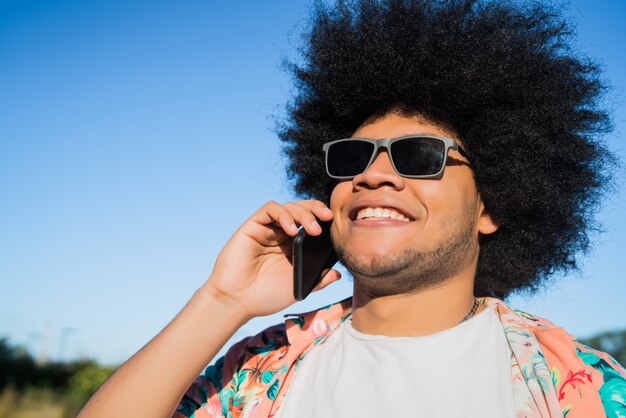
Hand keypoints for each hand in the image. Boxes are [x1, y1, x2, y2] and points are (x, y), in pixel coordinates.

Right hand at [203, 200, 341, 320]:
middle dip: (316, 210)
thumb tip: (338, 274)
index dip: (322, 218)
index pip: (310, 222)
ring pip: (288, 207)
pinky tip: (291, 231)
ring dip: (303, 213)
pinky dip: (283, 215)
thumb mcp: (299, 288)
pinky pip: (269, 209)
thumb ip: (318, 280)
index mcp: (293, 246)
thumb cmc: (265, 297)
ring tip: (312, 230)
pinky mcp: (252, 226)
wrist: (237, 302)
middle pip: (301, 210)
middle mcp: (280, 234)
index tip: (335, 223)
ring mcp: (267, 230)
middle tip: (327, 219)